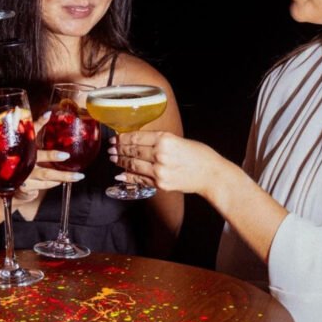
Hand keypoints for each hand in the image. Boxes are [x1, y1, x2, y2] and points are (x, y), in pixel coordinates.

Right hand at [17, 110, 83, 192]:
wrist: (3, 170)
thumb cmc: (17, 149)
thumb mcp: (26, 137)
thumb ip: (36, 125)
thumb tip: (49, 113)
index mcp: (26, 153)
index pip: (40, 153)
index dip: (52, 155)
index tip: (66, 155)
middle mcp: (25, 167)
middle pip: (46, 172)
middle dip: (63, 174)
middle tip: (78, 174)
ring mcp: (25, 179)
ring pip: (46, 181)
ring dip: (62, 179)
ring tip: (76, 176)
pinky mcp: (25, 187)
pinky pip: (42, 186)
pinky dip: (52, 184)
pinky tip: (62, 181)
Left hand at [111, 131, 229, 195]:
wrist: (211, 174)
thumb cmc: (199, 155)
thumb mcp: (178, 139)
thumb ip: (159, 140)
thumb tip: (139, 141)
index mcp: (165, 139)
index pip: (136, 138)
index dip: (122, 138)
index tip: (115, 138)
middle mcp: (160, 154)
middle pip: (132, 151)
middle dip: (118, 149)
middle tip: (110, 148)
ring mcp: (159, 171)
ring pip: (133, 165)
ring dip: (120, 161)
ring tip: (113, 158)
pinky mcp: (160, 184)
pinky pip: (140, 179)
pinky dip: (128, 176)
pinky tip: (120, 173)